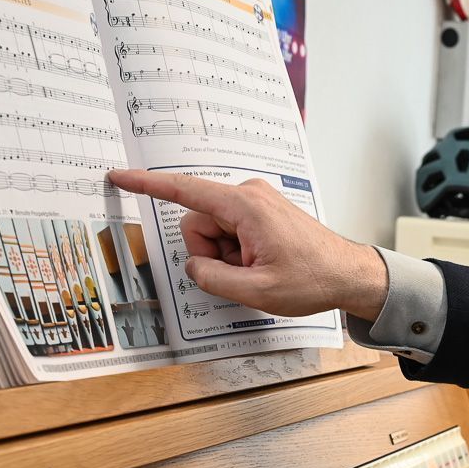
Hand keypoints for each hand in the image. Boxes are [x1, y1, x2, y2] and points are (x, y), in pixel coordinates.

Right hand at [106, 169, 387, 318]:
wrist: (349, 275)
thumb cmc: (313, 279)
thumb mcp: (257, 291)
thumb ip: (212, 279)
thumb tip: (195, 266)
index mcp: (244, 206)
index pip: (184, 192)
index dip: (147, 186)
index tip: (119, 176)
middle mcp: (248, 195)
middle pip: (197, 223)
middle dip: (211, 254)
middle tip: (246, 273)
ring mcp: (255, 202)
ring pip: (213, 232)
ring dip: (227, 257)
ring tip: (259, 269)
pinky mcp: (260, 213)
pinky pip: (230, 233)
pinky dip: (238, 254)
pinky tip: (263, 264)